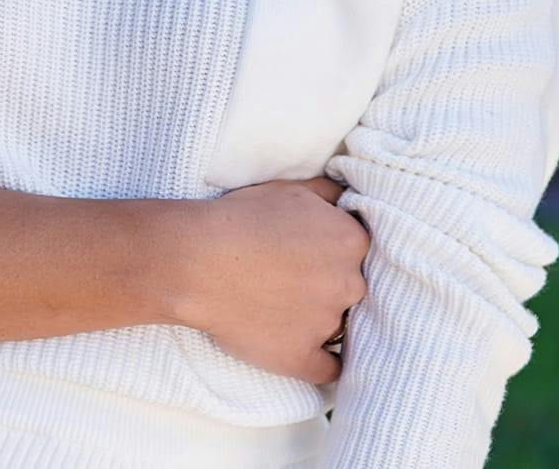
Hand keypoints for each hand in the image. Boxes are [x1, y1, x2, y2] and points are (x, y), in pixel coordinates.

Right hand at [178, 174, 368, 384]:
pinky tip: (307, 349)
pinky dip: (322, 362)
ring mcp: (326, 324)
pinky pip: (329, 369)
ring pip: (337, 323)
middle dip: (328, 281)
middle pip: (351, 285)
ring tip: (282, 304)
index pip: (358, 249)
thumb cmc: (243, 218)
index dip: (333, 248)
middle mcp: (348, 283)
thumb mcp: (291, 189)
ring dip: (319, 316)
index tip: (311, 250)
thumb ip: (329, 194)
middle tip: (294, 275)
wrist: (200, 260)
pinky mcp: (303, 357)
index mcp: (350, 241)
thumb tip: (346, 199)